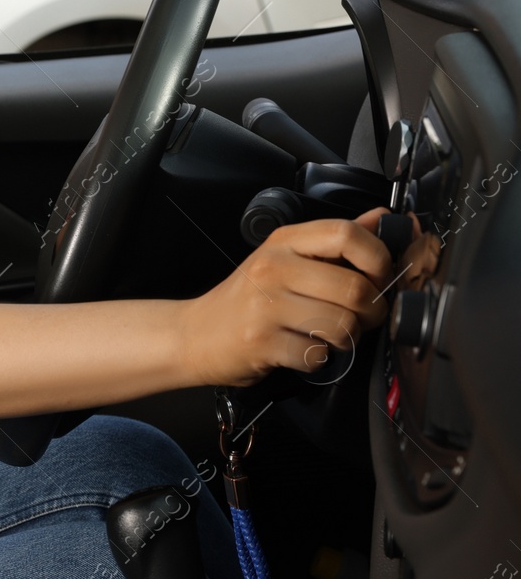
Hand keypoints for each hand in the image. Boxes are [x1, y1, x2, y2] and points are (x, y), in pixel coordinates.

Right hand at [178, 206, 396, 386]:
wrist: (195, 334)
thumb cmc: (248, 298)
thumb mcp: (286, 258)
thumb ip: (335, 241)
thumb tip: (384, 219)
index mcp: (284, 241)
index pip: (347, 234)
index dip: (379, 258)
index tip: (379, 277)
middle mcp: (273, 267)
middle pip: (354, 288)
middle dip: (370, 312)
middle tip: (359, 318)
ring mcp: (264, 305)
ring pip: (342, 326)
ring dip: (345, 340)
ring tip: (327, 334)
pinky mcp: (260, 342)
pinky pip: (317, 355)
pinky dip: (318, 360)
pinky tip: (301, 349)